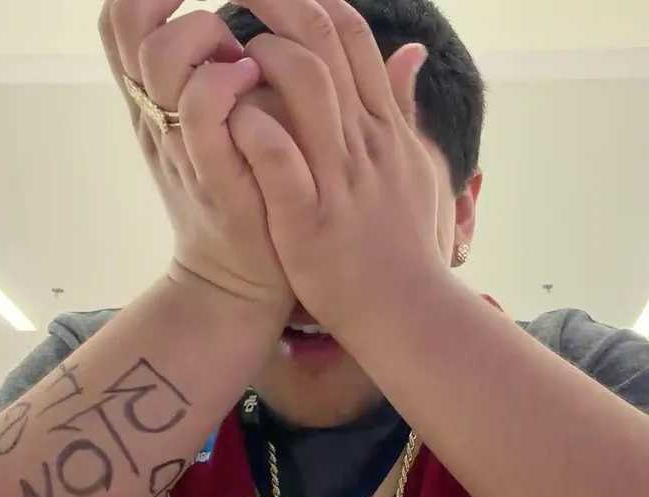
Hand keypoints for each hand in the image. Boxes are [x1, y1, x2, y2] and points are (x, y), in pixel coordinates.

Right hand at [100, 0, 291, 311]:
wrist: (239, 282)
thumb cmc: (241, 193)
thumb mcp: (215, 126)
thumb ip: (212, 73)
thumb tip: (237, 20)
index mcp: (153, 99)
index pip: (121, 18)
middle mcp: (156, 115)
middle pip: (129, 24)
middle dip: (174, 2)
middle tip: (222, 25)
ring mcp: (180, 144)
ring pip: (160, 56)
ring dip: (204, 36)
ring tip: (242, 58)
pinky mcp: (214, 175)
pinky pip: (200, 110)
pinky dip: (224, 81)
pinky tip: (253, 80)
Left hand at [224, 0, 446, 334]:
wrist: (408, 314)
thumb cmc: (405, 242)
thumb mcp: (415, 166)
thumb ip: (405, 108)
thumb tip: (413, 52)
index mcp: (383, 126)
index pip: (351, 36)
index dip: (311, 0)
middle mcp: (364, 141)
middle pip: (326, 43)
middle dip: (276, 4)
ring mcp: (339, 179)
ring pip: (307, 87)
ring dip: (267, 58)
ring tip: (234, 59)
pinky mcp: (308, 221)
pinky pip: (281, 161)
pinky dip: (255, 130)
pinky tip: (233, 118)